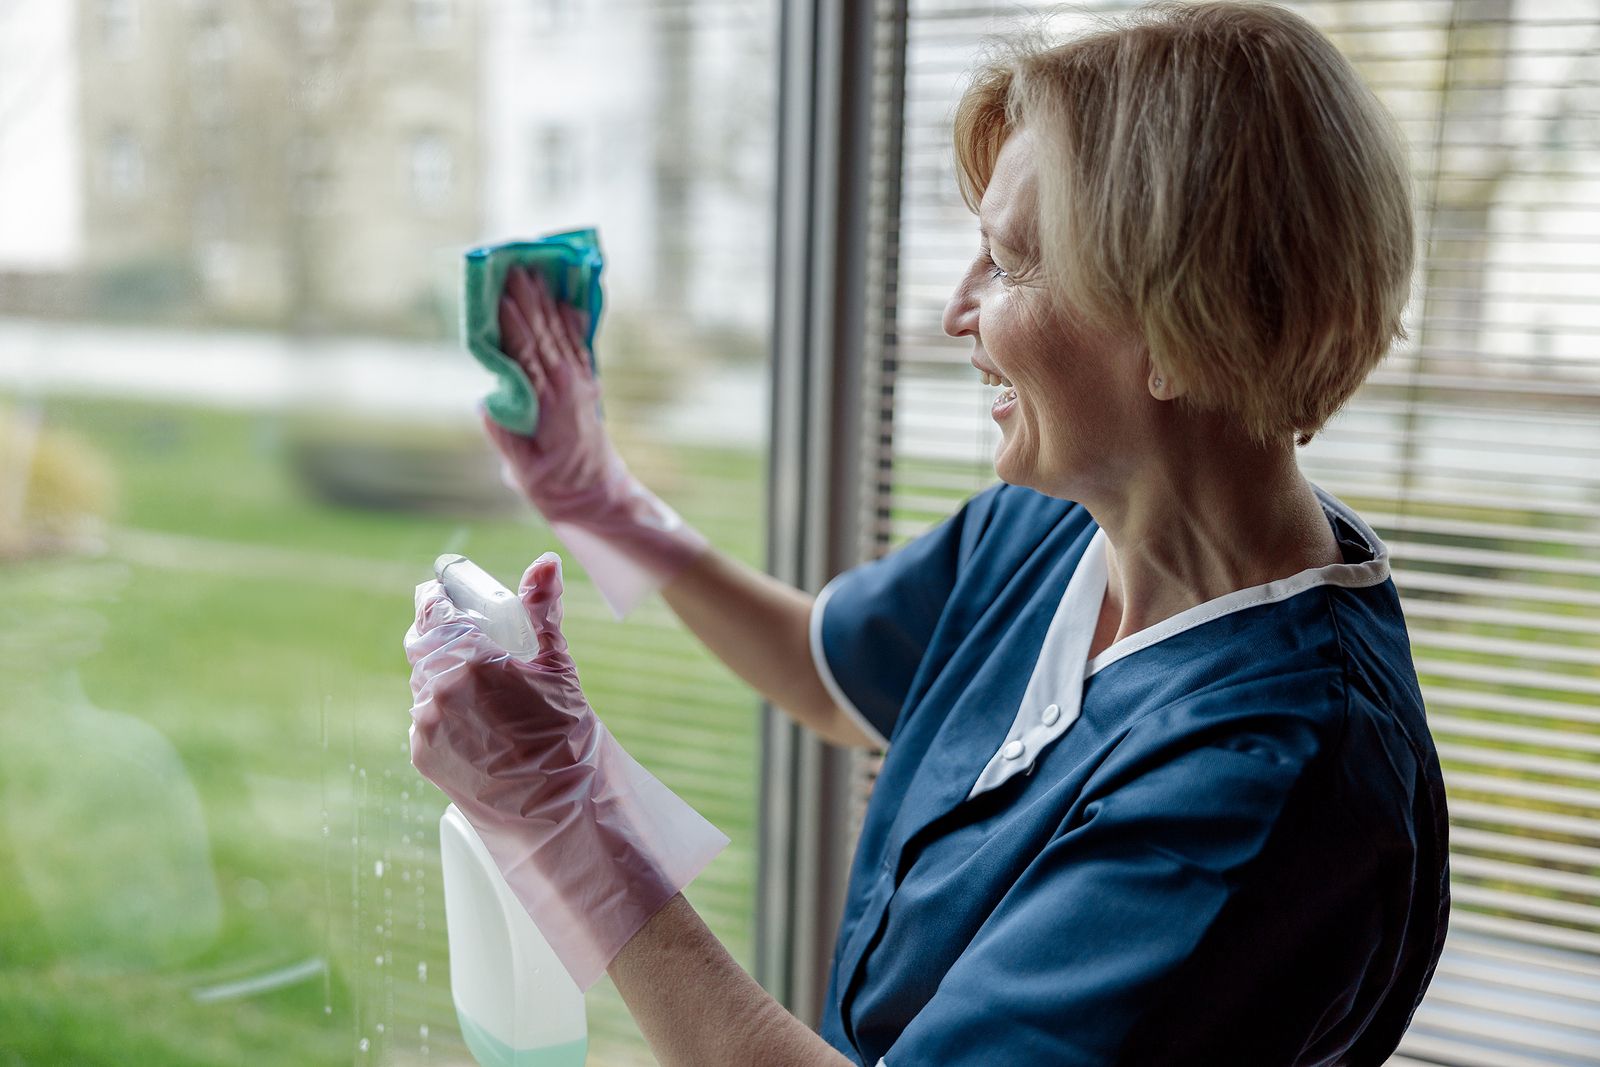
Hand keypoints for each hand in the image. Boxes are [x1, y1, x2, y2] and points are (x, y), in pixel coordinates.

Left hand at [407, 552, 593, 821]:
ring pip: (422, 681)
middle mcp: (439, 688)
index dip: (437, 597)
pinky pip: (423, 717)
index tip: (444, 594)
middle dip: (440, 634)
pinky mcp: (421, 753)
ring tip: (479, 690)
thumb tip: (545, 562)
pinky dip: (441, 711)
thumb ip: (543, 608)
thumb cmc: (564, 735)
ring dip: (440, 675)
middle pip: (423, 642)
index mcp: (471, 658)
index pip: (433, 608)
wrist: (555, 808)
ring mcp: (426, 723)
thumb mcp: (557, 665)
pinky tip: (474, 723)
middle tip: (467, 638)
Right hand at [483, 266, 620, 521]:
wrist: (598, 497)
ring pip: (561, 332)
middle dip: (528, 298)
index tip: (500, 293)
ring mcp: (581, 383)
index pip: (526, 354)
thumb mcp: (523, 471)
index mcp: (549, 404)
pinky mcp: (588, 384)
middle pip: (544, 333)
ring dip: (547, 300)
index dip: (513, 323)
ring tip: (536, 269)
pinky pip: (578, 344)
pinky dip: (572, 318)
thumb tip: (486, 403)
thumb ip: (506, 437)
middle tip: (514, 263)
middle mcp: (568, 386)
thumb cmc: (555, 487)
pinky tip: (567, 298)